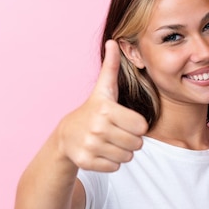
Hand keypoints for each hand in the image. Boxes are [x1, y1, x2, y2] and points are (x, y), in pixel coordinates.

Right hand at [57, 40, 148, 171]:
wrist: (66, 135)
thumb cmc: (93, 110)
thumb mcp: (103, 89)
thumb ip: (111, 67)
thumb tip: (113, 41)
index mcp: (106, 109)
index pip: (142, 127)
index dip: (136, 125)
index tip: (123, 120)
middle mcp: (98, 128)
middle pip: (137, 143)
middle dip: (130, 140)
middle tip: (116, 132)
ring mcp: (90, 146)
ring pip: (127, 157)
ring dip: (122, 151)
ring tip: (109, 141)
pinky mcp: (86, 162)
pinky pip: (115, 167)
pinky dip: (111, 162)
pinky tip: (101, 151)